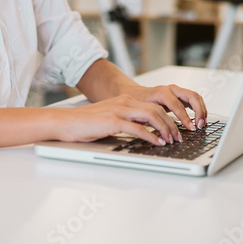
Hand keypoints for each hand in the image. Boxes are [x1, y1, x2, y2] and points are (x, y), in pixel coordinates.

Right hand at [54, 95, 181, 145]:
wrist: (65, 122)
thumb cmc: (85, 124)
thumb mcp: (109, 119)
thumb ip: (125, 121)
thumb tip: (143, 133)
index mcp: (124, 100)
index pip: (153, 106)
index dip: (167, 118)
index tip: (174, 130)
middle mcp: (123, 102)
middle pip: (156, 110)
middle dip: (171, 124)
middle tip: (178, 137)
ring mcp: (118, 110)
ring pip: (151, 116)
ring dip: (164, 129)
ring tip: (171, 140)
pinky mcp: (112, 121)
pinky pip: (137, 128)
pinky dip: (151, 136)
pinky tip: (157, 143)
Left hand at [120, 83, 207, 131]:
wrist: (136, 94)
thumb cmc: (138, 103)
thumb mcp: (142, 111)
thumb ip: (153, 120)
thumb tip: (163, 134)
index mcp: (162, 92)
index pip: (178, 105)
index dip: (185, 118)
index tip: (190, 128)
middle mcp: (171, 89)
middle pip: (192, 96)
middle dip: (199, 111)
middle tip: (200, 125)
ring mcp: (177, 91)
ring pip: (195, 96)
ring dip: (201, 110)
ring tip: (202, 123)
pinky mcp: (180, 95)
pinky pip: (194, 99)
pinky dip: (199, 108)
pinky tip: (199, 119)